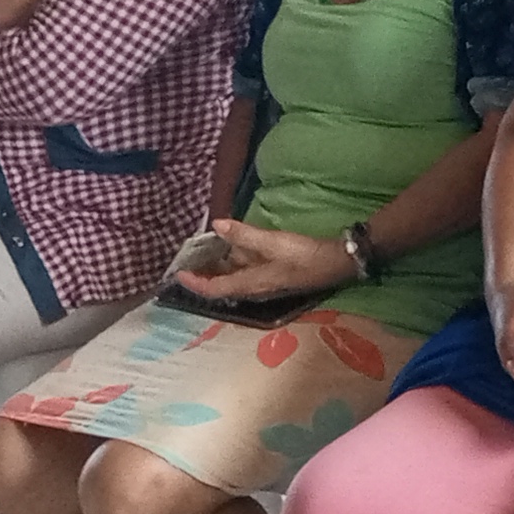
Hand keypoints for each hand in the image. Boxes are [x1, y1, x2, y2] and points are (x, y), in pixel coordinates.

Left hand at [185, 219, 354, 298]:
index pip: (213, 288)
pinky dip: (236, 262)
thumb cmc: (303, 256)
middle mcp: (253, 288)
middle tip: (189, 259)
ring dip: (220, 267)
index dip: (193, 283)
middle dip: (204, 275)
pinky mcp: (274, 276)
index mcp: (249, 284)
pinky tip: (237, 248)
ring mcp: (264, 283)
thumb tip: (216, 224)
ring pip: (234, 278)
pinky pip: (246, 272)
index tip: (177, 274)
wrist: (335, 263)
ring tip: (207, 250)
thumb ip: (244, 235)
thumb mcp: (272, 242)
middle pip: (221, 286)